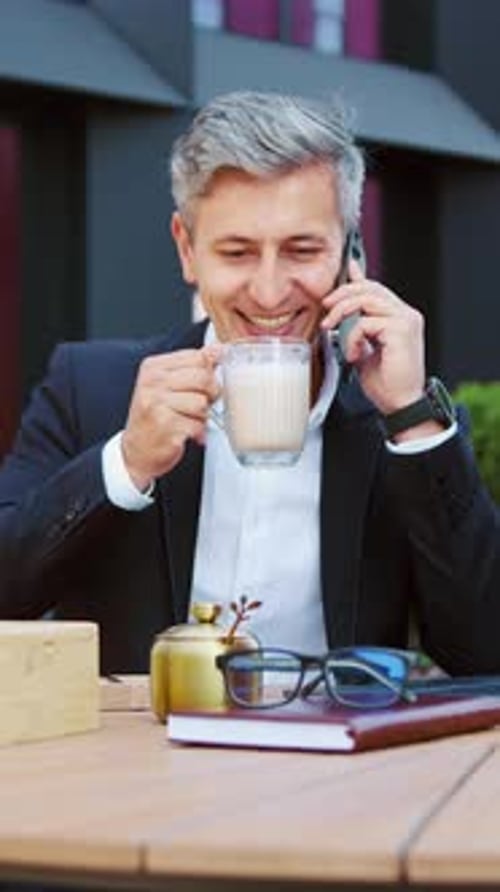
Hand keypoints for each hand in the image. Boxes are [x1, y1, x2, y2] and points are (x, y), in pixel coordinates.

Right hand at [121, 346, 221, 489]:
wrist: (136, 451)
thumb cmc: (154, 417)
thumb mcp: (167, 385)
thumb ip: (193, 366)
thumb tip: (219, 349)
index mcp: (153, 368)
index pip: (197, 357)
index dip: (209, 372)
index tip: (203, 385)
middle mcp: (152, 383)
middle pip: (203, 377)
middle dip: (210, 393)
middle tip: (201, 404)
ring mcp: (157, 405)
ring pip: (202, 402)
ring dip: (202, 416)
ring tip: (189, 419)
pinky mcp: (166, 426)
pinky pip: (198, 424)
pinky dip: (198, 432)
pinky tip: (185, 433)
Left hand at [321, 260, 425, 414]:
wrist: (400, 405)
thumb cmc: (386, 382)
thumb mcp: (364, 348)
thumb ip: (357, 328)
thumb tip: (344, 313)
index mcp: (400, 317)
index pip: (375, 289)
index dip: (357, 279)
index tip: (344, 270)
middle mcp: (406, 314)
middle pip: (369, 288)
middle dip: (342, 295)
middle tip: (326, 311)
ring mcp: (406, 320)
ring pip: (366, 300)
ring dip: (342, 313)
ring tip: (332, 331)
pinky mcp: (401, 330)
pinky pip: (366, 323)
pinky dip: (352, 338)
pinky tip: (352, 355)